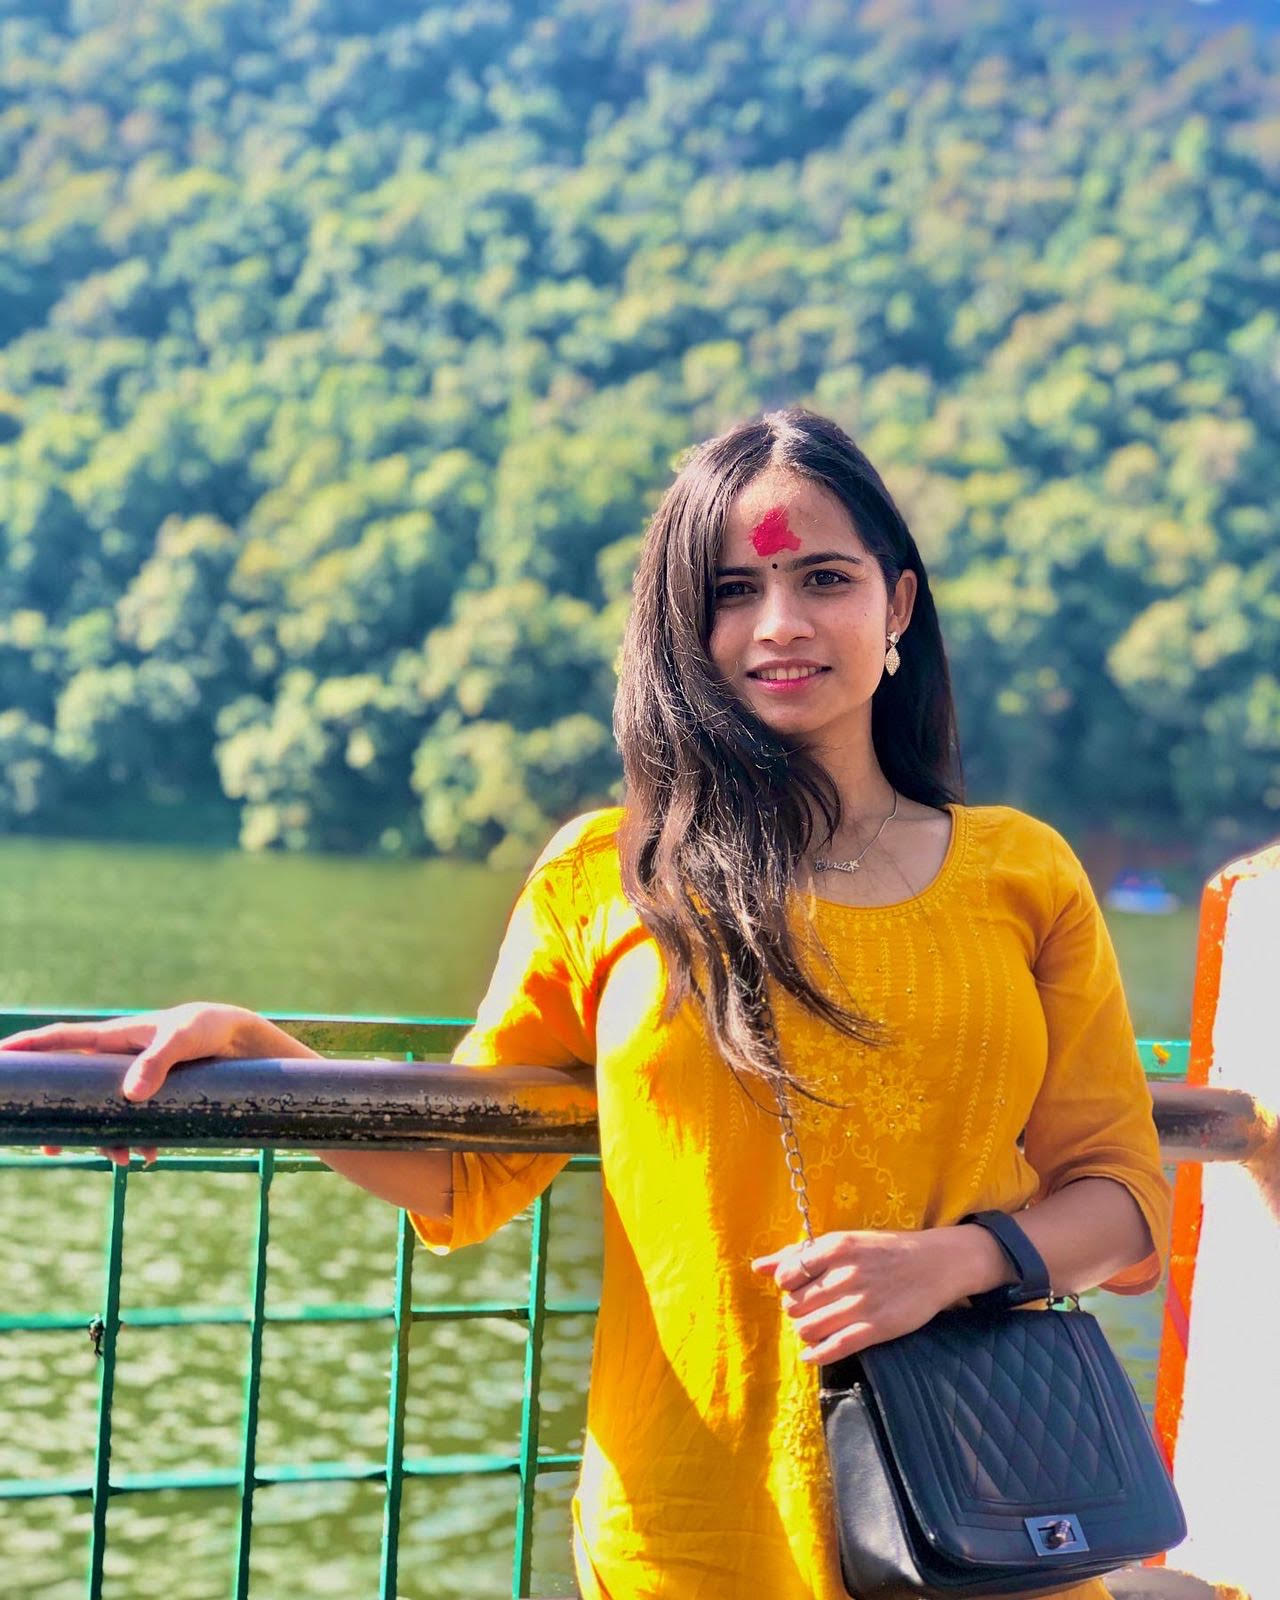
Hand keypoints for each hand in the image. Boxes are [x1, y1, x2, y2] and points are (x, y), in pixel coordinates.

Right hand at [0, 1001, 280, 1166]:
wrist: (243, 1042)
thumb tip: (131, 1095)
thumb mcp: (184, 1039)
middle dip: (59, 1120)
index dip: (28, 1047)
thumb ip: (158, 1061)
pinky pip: (134, 1125)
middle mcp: (117, 1061)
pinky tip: (149, 1154)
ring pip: (103, 1115)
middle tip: (48, 1148)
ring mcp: (134, 1081)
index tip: (0, 1057)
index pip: (62, 1040)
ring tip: (119, 1158)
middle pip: (72, 1090)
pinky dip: (137, 1142)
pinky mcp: (156, 1098)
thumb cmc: (208, 1028)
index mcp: (114, 1038)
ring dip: (105, 1140)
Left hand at [751, 1227, 961, 1363]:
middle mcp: (846, 1274)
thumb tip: (757, 1267)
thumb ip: (798, 1254)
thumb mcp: (843, 1242)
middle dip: (796, 1309)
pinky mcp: (875, 1329)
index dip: (788, 1284)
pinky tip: (812, 1352)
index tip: (800, 1285)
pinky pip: (833, 1348)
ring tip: (815, 1325)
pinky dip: (816, 1354)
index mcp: (836, 1247)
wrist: (934, 1264)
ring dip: (805, 1330)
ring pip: (808, 1328)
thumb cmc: (883, 1251)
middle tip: (810, 1306)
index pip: (787, 1274)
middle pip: (795, 1304)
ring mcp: (861, 1303)